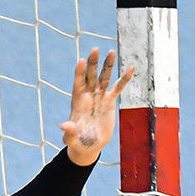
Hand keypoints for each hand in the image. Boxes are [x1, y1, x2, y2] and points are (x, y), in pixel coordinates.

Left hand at [60, 48, 133, 165]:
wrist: (89, 146)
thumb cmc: (77, 143)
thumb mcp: (72, 139)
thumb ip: (69, 131)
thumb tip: (64, 126)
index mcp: (77, 103)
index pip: (78, 84)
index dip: (79, 73)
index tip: (82, 60)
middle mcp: (88, 97)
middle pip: (90, 77)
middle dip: (93, 63)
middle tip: (95, 49)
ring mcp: (99, 98)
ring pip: (104, 78)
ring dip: (107, 65)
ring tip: (111, 51)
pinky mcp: (109, 102)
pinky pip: (118, 88)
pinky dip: (124, 79)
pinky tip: (130, 68)